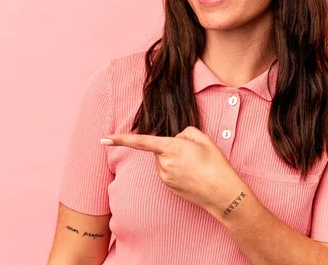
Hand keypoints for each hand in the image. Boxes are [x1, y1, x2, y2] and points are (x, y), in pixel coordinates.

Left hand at [101, 126, 241, 211]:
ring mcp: (165, 177)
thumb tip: (175, 139)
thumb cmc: (215, 164)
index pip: (141, 142)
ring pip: (163, 160)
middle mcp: (164, 164)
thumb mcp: (203, 139)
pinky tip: (192, 175)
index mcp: (171, 148)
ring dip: (174, 159)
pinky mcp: (168, 187)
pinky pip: (167, 172)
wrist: (223, 194)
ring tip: (195, 166)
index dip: (121, 139)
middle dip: (171, 147)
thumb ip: (184, 132)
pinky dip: (177, 170)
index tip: (104, 139)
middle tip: (193, 153)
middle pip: (160, 148)